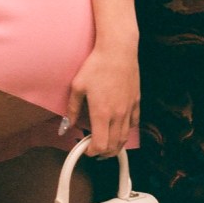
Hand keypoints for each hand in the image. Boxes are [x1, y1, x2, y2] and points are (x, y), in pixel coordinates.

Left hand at [62, 42, 139, 157]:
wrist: (118, 50)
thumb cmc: (97, 65)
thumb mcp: (77, 86)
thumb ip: (73, 109)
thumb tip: (67, 125)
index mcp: (101, 113)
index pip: (100, 145)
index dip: (92, 152)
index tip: (85, 149)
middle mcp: (117, 115)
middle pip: (114, 146)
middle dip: (103, 153)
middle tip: (94, 149)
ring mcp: (129, 109)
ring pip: (125, 137)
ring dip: (115, 145)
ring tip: (106, 143)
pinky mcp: (136, 101)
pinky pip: (134, 122)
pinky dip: (127, 130)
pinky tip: (119, 127)